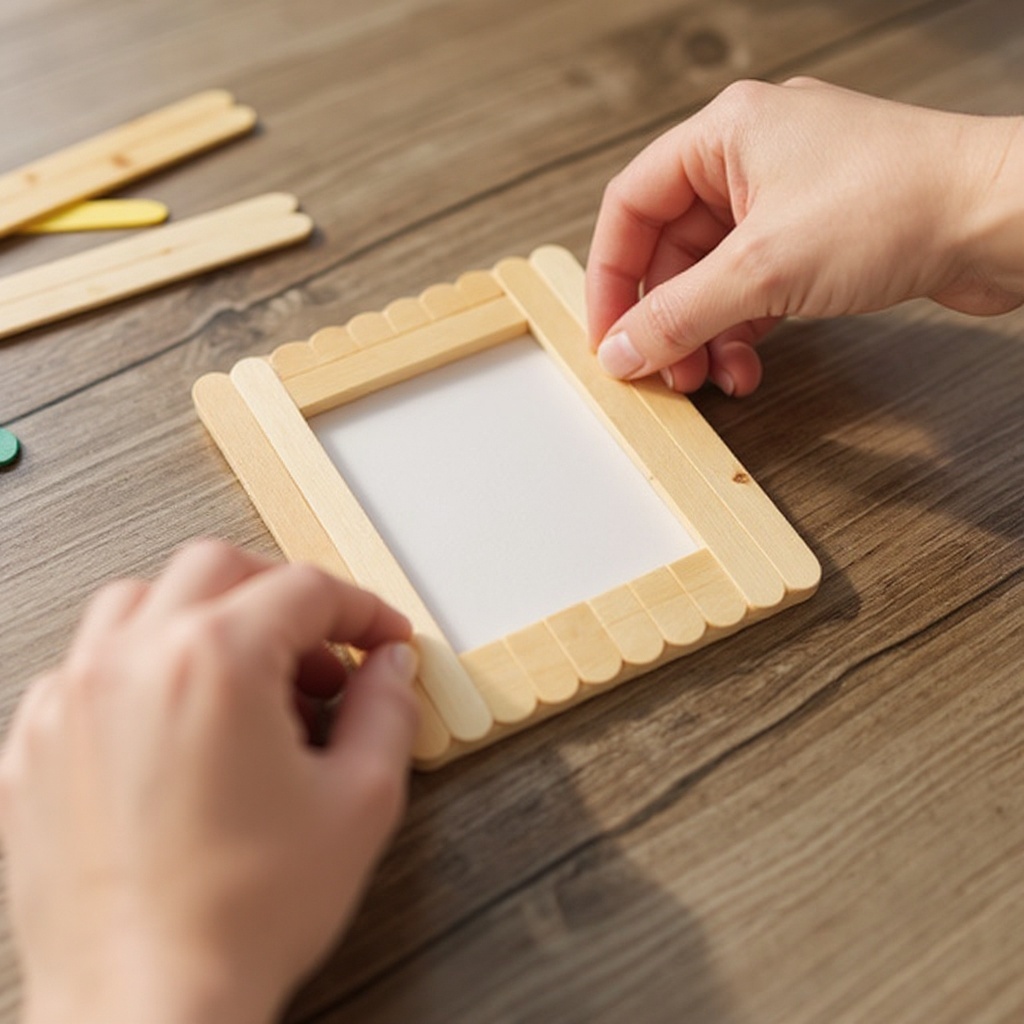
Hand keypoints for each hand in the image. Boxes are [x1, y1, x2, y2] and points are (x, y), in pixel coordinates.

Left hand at [0, 540, 419, 1023]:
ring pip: (143, 600)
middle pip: (220, 568)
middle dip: (285, 598)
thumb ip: (387, 712)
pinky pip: (90, 663)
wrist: (146, 1009)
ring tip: (249, 680)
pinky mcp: (36, 746)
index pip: (305, 590)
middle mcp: (130, 662)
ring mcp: (71, 700)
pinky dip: (144, 665)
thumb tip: (389, 669)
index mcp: (214, 662)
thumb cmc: (242, 917)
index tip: (381, 640)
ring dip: (208, 618)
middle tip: (322, 653)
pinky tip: (181, 720)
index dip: (360, 610)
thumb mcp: (359, 803)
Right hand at [587, 77, 1023, 395]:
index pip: (631, 206)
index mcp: (725, 135)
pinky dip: (744, 330)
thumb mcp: (762, 269)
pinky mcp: (819, 236)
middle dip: (667, 319)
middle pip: (672, 249)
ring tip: (714, 377)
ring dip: (707, 333)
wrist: (1003, 217)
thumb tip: (621, 348)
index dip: (610, 277)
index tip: (608, 335)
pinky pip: (755, 287)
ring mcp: (788, 199)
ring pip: (714, 276)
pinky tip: (749, 364)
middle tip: (666, 370)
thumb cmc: (900, 202)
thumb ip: (678, 315)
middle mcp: (751, 159)